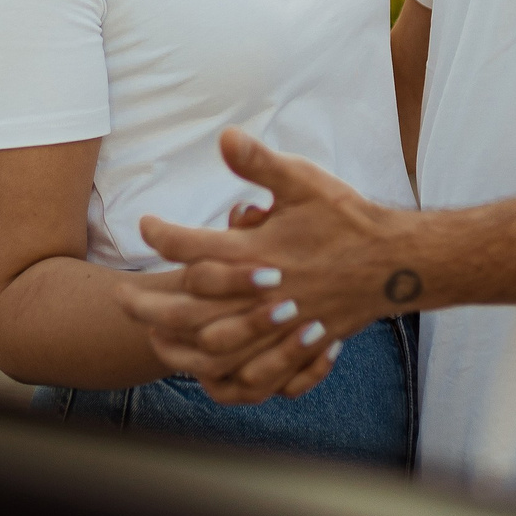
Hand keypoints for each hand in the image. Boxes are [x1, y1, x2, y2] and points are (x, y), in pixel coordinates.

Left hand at [136, 128, 415, 401]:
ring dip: (178, 344)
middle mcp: (264, 294)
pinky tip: (203, 373)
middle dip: (150, 304)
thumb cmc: (347, 219)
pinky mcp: (297, 346)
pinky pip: (253, 374)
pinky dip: (224, 378)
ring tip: (152, 334)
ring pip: (217, 348)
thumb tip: (224, 136)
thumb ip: (260, 162)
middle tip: (120, 296)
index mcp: (260, 252)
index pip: (194, 247)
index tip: (145, 225)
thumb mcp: (305, 181)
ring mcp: (280, 326)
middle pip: (192, 308)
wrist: (396, 263)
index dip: (162, 234)